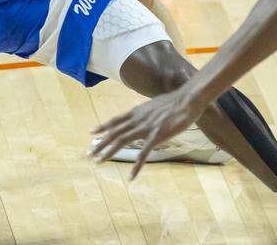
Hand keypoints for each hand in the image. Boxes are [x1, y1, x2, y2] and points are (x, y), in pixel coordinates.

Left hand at [90, 88, 204, 179]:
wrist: (187, 99)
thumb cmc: (175, 101)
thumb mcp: (155, 104)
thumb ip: (147, 112)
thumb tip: (145, 114)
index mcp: (137, 112)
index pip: (116, 120)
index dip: (103, 126)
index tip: (91, 132)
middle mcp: (138, 119)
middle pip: (114, 132)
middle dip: (100, 143)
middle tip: (89, 154)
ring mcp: (146, 128)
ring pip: (122, 141)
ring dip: (109, 152)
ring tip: (99, 161)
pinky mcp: (157, 136)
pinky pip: (144, 153)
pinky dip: (137, 166)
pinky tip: (131, 176)